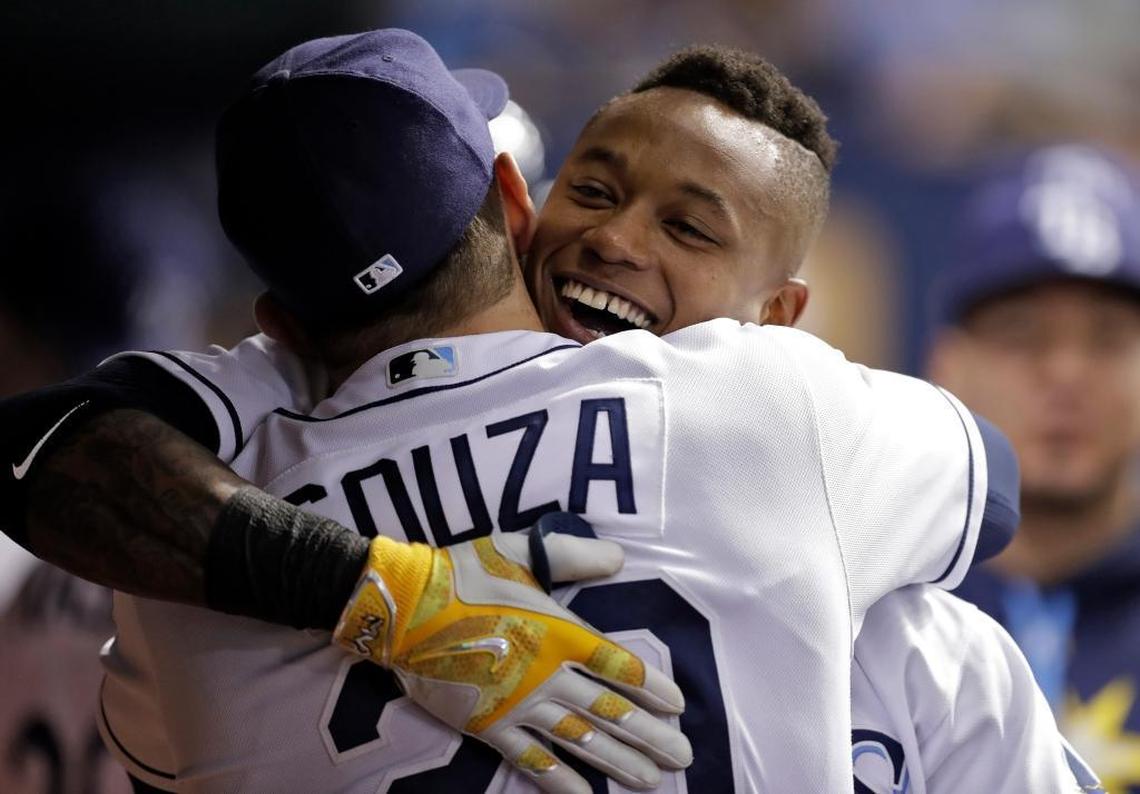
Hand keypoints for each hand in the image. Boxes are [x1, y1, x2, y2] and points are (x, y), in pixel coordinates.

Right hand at [333, 527, 691, 791]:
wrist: (404, 608)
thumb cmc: (464, 574)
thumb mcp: (521, 551)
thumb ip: (572, 556)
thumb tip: (620, 558)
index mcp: (560, 631)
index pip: (620, 664)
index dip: (653, 686)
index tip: (679, 705)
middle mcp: (548, 674)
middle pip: (611, 710)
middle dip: (651, 735)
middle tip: (683, 756)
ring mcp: (519, 705)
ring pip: (580, 740)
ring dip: (619, 762)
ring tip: (652, 781)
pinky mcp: (489, 727)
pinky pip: (531, 761)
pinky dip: (560, 782)